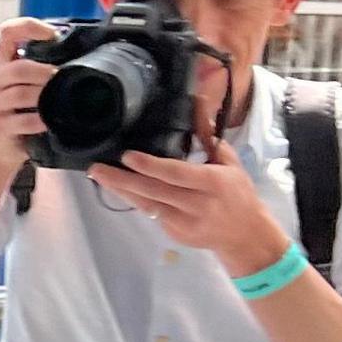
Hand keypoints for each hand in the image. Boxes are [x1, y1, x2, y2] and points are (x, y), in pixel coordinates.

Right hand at [0, 18, 64, 171]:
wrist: (4, 145)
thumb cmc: (23, 109)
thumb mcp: (32, 82)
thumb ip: (46, 64)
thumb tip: (84, 51)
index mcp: (2, 61)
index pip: (8, 32)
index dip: (30, 28)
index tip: (52, 36)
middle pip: (18, 67)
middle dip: (45, 73)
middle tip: (63, 78)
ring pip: (19, 94)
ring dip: (44, 96)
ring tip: (59, 99)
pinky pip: (22, 120)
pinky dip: (39, 120)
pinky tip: (49, 121)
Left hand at [86, 96, 293, 275]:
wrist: (245, 235)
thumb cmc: (238, 193)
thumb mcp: (230, 163)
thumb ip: (209, 138)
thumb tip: (198, 106)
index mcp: (212, 182)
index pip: (176, 173)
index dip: (150, 165)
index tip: (127, 156)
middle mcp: (196, 204)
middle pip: (154, 191)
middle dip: (122, 179)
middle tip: (96, 168)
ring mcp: (184, 223)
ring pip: (146, 205)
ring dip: (121, 190)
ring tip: (99, 176)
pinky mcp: (175, 234)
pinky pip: (151, 214)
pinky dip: (135, 200)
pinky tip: (119, 188)